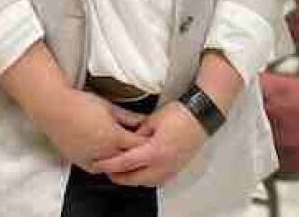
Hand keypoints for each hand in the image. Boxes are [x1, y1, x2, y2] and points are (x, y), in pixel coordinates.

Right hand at [33, 89, 147, 172]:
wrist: (55, 109)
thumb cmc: (80, 104)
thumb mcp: (109, 107)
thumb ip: (129, 117)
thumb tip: (144, 120)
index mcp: (114, 136)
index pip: (139, 146)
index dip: (146, 142)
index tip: (149, 137)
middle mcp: (105, 152)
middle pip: (129, 159)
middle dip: (136, 153)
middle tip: (138, 145)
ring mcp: (92, 159)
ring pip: (114, 168)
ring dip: (121, 161)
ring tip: (121, 149)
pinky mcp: (80, 163)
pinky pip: (98, 169)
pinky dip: (105, 164)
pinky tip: (106, 155)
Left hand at [90, 101, 207, 186]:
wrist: (202, 116)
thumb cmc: (179, 114)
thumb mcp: (153, 119)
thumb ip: (138, 132)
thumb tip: (128, 140)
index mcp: (154, 152)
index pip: (125, 163)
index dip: (109, 164)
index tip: (97, 164)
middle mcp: (162, 165)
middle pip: (134, 179)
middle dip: (118, 177)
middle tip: (106, 170)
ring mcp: (171, 169)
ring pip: (146, 183)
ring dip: (132, 179)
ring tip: (122, 171)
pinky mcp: (177, 168)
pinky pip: (158, 181)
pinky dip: (146, 179)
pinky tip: (142, 172)